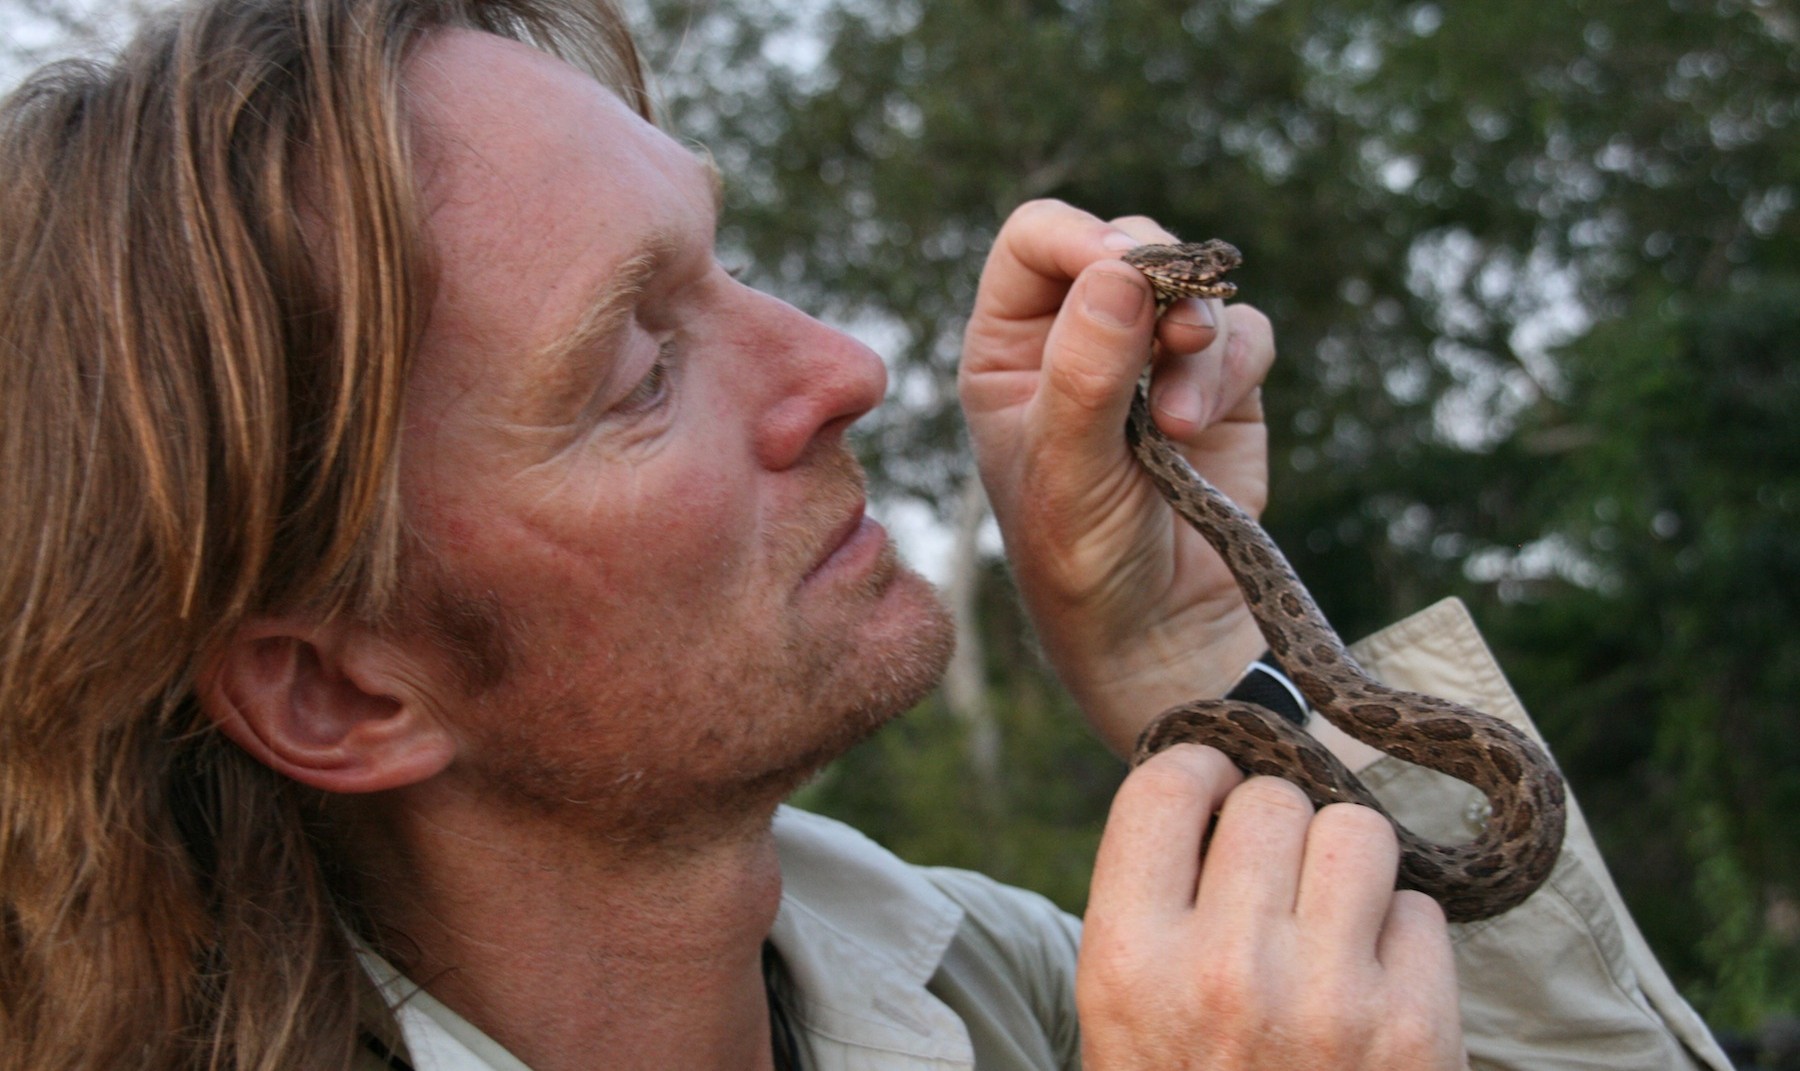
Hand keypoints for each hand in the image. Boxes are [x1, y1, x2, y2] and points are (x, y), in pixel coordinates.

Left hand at [958, 200, 1272, 753]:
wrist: (1160, 631)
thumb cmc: (1083, 559)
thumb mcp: (1068, 468)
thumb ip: (1087, 370)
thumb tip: (1119, 270)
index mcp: (1009, 348)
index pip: (1036, 241)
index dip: (1080, 239)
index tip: (1123, 272)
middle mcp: (1075, 338)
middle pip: (1122, 245)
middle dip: (1157, 282)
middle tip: (1175, 335)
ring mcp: (1150, 358)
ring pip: (1192, 284)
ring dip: (1198, 338)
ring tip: (1183, 419)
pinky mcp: (1219, 385)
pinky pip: (1244, 330)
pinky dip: (1234, 368)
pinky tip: (1203, 428)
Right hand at [1078, 745, 1466, 1070]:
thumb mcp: (1123, 1012)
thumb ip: (1155, 901)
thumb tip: (1223, 781)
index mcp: (1131, 961)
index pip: (1168, 786)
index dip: (1198, 770)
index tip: (1213, 787)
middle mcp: (1225, 971)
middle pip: (1272, 801)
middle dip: (1275, 825)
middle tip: (1272, 873)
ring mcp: (1328, 1002)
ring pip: (1357, 832)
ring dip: (1345, 862)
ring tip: (1327, 913)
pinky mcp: (1414, 1033)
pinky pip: (1421, 910)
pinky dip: (1401, 936)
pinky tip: (1370, 980)